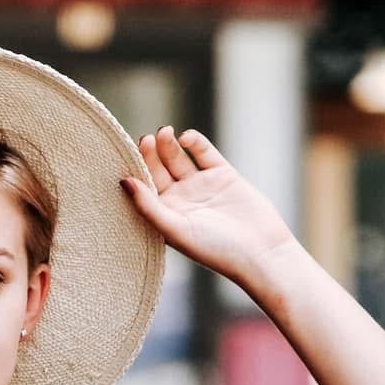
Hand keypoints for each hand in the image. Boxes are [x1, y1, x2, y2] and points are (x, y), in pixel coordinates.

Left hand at [121, 125, 296, 284]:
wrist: (260, 251)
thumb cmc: (215, 249)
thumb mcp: (176, 230)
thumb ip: (148, 207)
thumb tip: (125, 182)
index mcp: (164, 214)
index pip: (143, 186)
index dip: (136, 169)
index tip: (130, 154)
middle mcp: (180, 199)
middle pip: (159, 168)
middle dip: (151, 153)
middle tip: (147, 139)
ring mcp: (201, 185)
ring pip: (178, 157)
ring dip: (168, 144)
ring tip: (164, 133)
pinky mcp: (222, 174)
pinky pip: (203, 152)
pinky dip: (194, 142)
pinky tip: (186, 137)